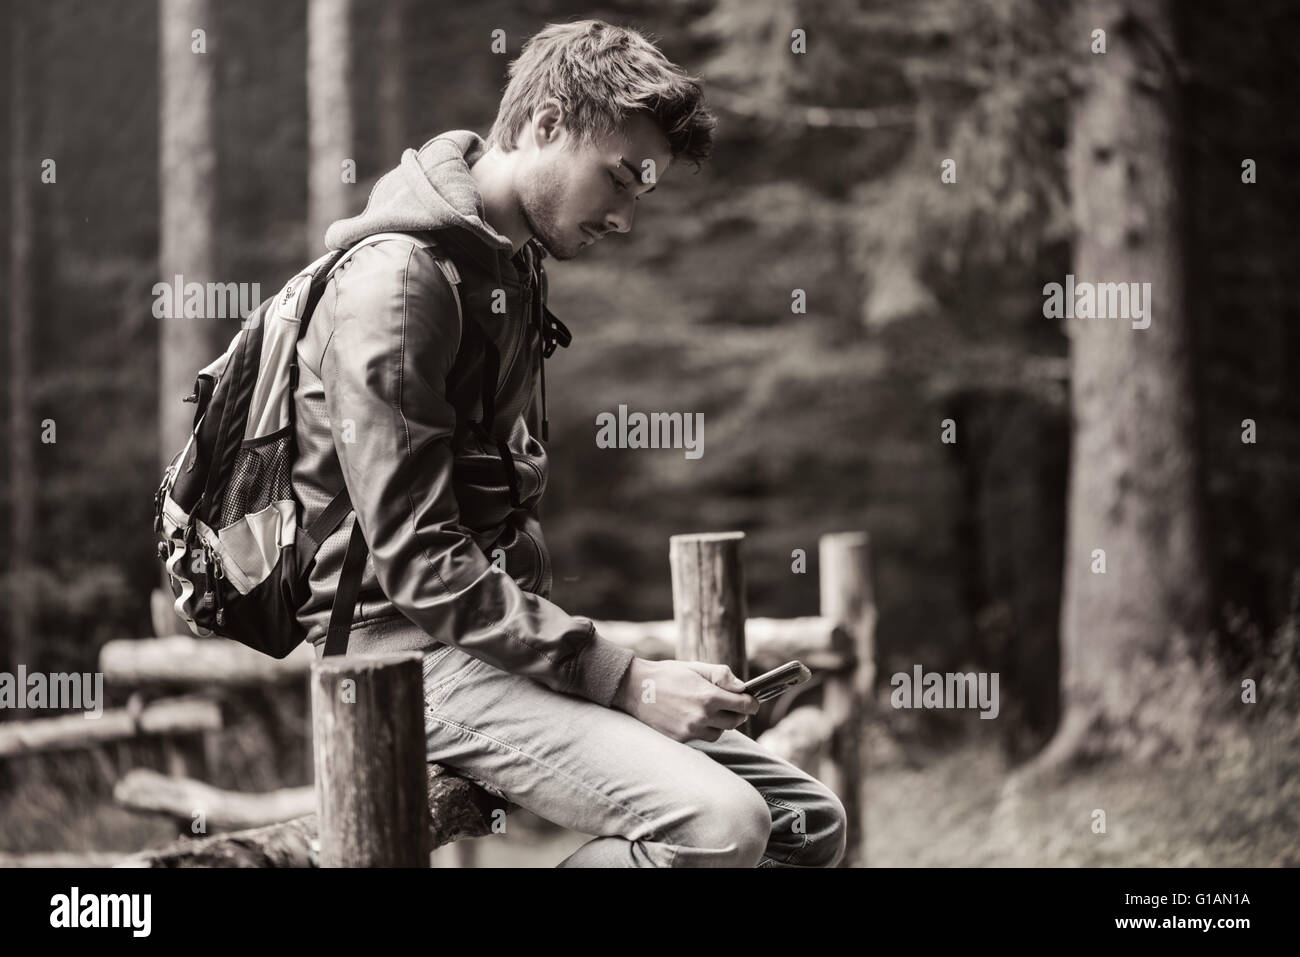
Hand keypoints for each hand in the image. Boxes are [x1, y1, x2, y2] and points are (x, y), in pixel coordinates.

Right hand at [612, 657, 759, 742]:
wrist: (635, 688)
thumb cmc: (668, 674)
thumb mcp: (696, 668)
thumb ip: (722, 676)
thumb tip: (742, 687)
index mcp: (708, 696)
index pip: (745, 706)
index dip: (752, 703)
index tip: (752, 701)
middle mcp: (701, 717)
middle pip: (735, 721)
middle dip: (738, 712)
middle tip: (733, 704)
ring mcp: (690, 730)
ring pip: (720, 733)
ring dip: (721, 723)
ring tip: (710, 710)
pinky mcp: (680, 739)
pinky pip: (702, 737)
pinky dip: (704, 729)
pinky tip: (694, 716)